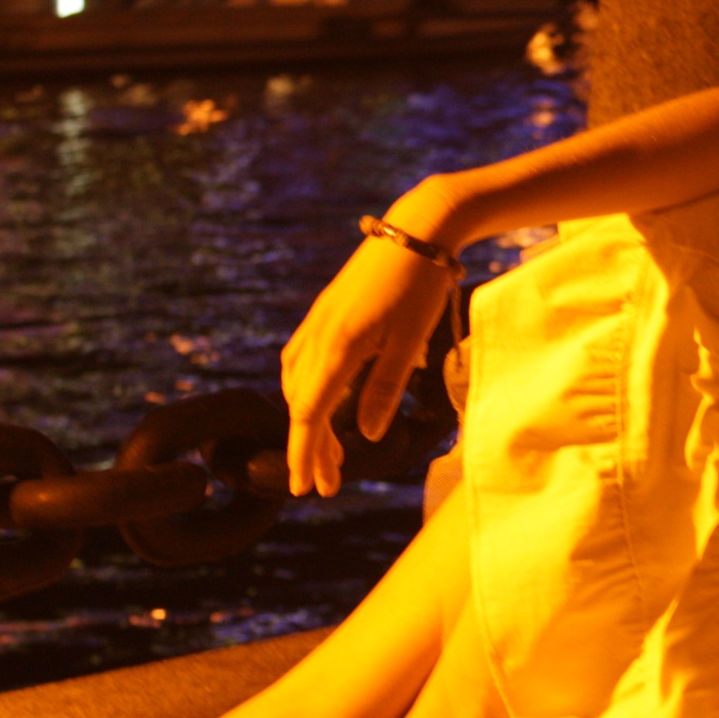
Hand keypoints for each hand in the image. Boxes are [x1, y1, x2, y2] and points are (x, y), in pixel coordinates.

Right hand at [279, 231, 456, 496]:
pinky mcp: (324, 311)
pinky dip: (305, 390)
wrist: (416, 229)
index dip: (305, 454)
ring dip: (308, 421)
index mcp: (338, 347)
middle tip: (327, 484)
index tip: (307, 489)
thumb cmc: (421, 285)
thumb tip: (366, 436)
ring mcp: (318, 321)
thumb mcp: (411, 342)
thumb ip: (385, 389)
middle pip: (302, 405)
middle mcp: (318, 335)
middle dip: (310, 447)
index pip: (310, 414)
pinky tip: (318, 401)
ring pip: (297, 383)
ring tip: (329, 452)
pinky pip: (300, 360)